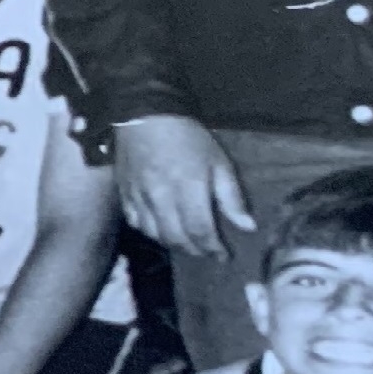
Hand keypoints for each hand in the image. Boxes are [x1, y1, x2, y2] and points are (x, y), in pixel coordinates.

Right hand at [112, 117, 252, 258]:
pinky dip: (152, 232)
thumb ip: (231, 196)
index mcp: (189, 188)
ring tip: (189, 243)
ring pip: (156, 235)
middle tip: (209, 252)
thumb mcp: (219, 162)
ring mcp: (139, 198)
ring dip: (175, 244)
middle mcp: (162, 198)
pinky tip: (163, 229)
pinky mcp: (125, 195)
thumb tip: (247, 226)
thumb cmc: (188, 138)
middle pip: (178, 238)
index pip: (200, 230)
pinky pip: (137, 224)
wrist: (144, 117)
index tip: (225, 256)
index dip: (213, 248)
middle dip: (196, 250)